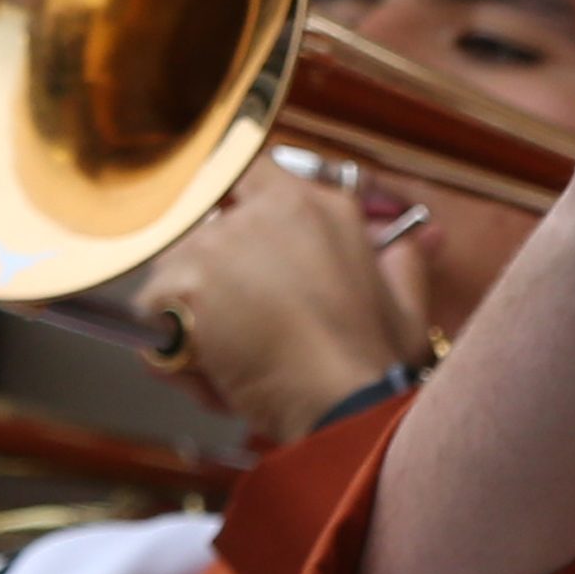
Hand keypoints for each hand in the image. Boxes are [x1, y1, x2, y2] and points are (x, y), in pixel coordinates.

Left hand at [131, 156, 433, 437]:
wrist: (345, 403)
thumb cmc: (374, 359)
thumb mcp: (406, 300)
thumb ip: (405, 257)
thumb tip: (424, 239)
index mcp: (315, 204)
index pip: (249, 170)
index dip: (230, 202)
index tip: (226, 232)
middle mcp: (262, 212)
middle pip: (201, 224)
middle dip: (207, 270)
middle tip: (232, 318)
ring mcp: (218, 245)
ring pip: (171, 268)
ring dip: (185, 308)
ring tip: (224, 357)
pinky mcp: (185, 286)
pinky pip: (151, 314)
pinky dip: (169, 349)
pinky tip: (210, 375)